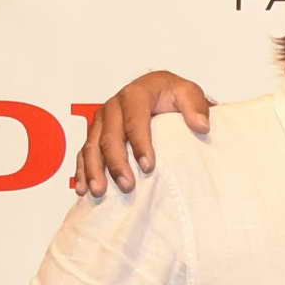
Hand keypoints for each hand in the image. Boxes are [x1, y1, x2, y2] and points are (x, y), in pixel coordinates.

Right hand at [75, 71, 212, 195]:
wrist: (163, 95)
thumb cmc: (175, 95)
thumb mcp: (190, 93)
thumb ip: (196, 106)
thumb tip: (201, 125)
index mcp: (136, 93)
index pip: (135, 119)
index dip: (140, 143)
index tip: (149, 166)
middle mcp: (114, 105)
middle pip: (110, 135)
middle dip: (116, 162)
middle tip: (127, 185)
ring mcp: (102, 120)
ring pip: (92, 145)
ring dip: (94, 170)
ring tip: (99, 191)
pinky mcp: (96, 132)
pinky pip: (84, 152)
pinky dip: (83, 170)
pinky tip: (84, 189)